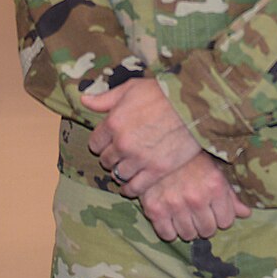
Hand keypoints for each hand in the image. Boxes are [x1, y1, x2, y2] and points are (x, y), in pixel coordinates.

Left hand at [84, 79, 202, 190]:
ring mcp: (139, 159)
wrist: (192, 105)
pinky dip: (130, 189)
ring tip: (125, 169)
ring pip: (118, 175)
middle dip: (110, 158)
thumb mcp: (131, 88)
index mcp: (113, 122)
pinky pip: (135, 187)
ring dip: (120, 172)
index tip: (107, 143)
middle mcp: (122, 143)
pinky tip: (131, 187)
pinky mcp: (156, 170)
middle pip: (106, 160)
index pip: (95, 143)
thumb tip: (84, 100)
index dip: (100, 144)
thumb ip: (105, 98)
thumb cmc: (162, 93)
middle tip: (119, 156)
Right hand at [137, 152, 252, 242]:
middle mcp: (196, 197)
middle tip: (197, 211)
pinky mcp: (154, 209)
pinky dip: (169, 230)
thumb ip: (231, 194)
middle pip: (207, 231)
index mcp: (215, 186)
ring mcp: (174, 204)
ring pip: (188, 235)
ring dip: (187, 227)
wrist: (158, 146)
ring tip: (184, 214)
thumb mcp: (214, 171)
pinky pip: (167, 234)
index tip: (213, 208)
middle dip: (204, 223)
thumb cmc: (191, 159)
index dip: (220, 216)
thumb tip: (246, 214)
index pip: (226, 222)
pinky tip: (170, 218)